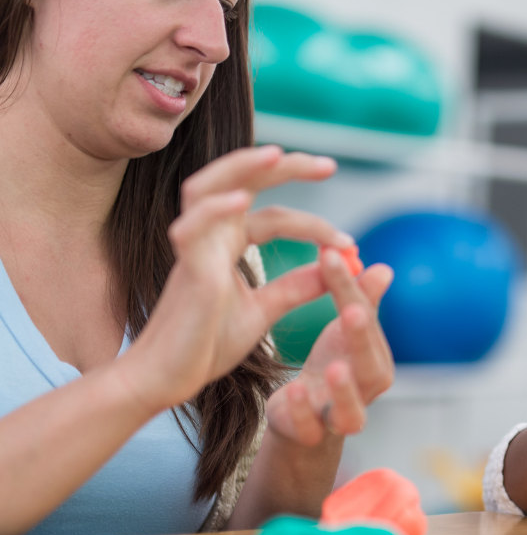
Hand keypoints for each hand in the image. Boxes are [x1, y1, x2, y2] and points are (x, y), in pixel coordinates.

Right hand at [122, 146, 351, 411]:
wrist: (168, 379)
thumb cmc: (205, 345)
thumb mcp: (264, 311)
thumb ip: (296, 287)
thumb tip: (335, 267)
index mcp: (227, 245)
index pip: (274, 216)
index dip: (314, 226)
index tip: (350, 244)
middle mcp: (209, 237)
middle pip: (241, 181)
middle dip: (284, 167)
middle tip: (328, 165)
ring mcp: (193, 249)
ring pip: (207, 187)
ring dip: (241, 167)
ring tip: (278, 155)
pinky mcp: (185, 270)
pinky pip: (192, 228)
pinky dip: (216, 209)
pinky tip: (242, 200)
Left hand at [265, 249, 394, 445]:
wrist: (306, 418)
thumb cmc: (332, 366)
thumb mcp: (344, 333)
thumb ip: (360, 301)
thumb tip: (383, 268)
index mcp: (377, 360)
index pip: (365, 320)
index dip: (351, 289)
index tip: (331, 256)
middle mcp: (367, 390)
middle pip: (371, 366)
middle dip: (362, 339)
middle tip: (351, 310)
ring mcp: (342, 416)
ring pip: (352, 410)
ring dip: (343, 389)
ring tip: (333, 367)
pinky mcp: (312, 435)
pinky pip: (311, 428)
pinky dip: (304, 411)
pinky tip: (293, 389)